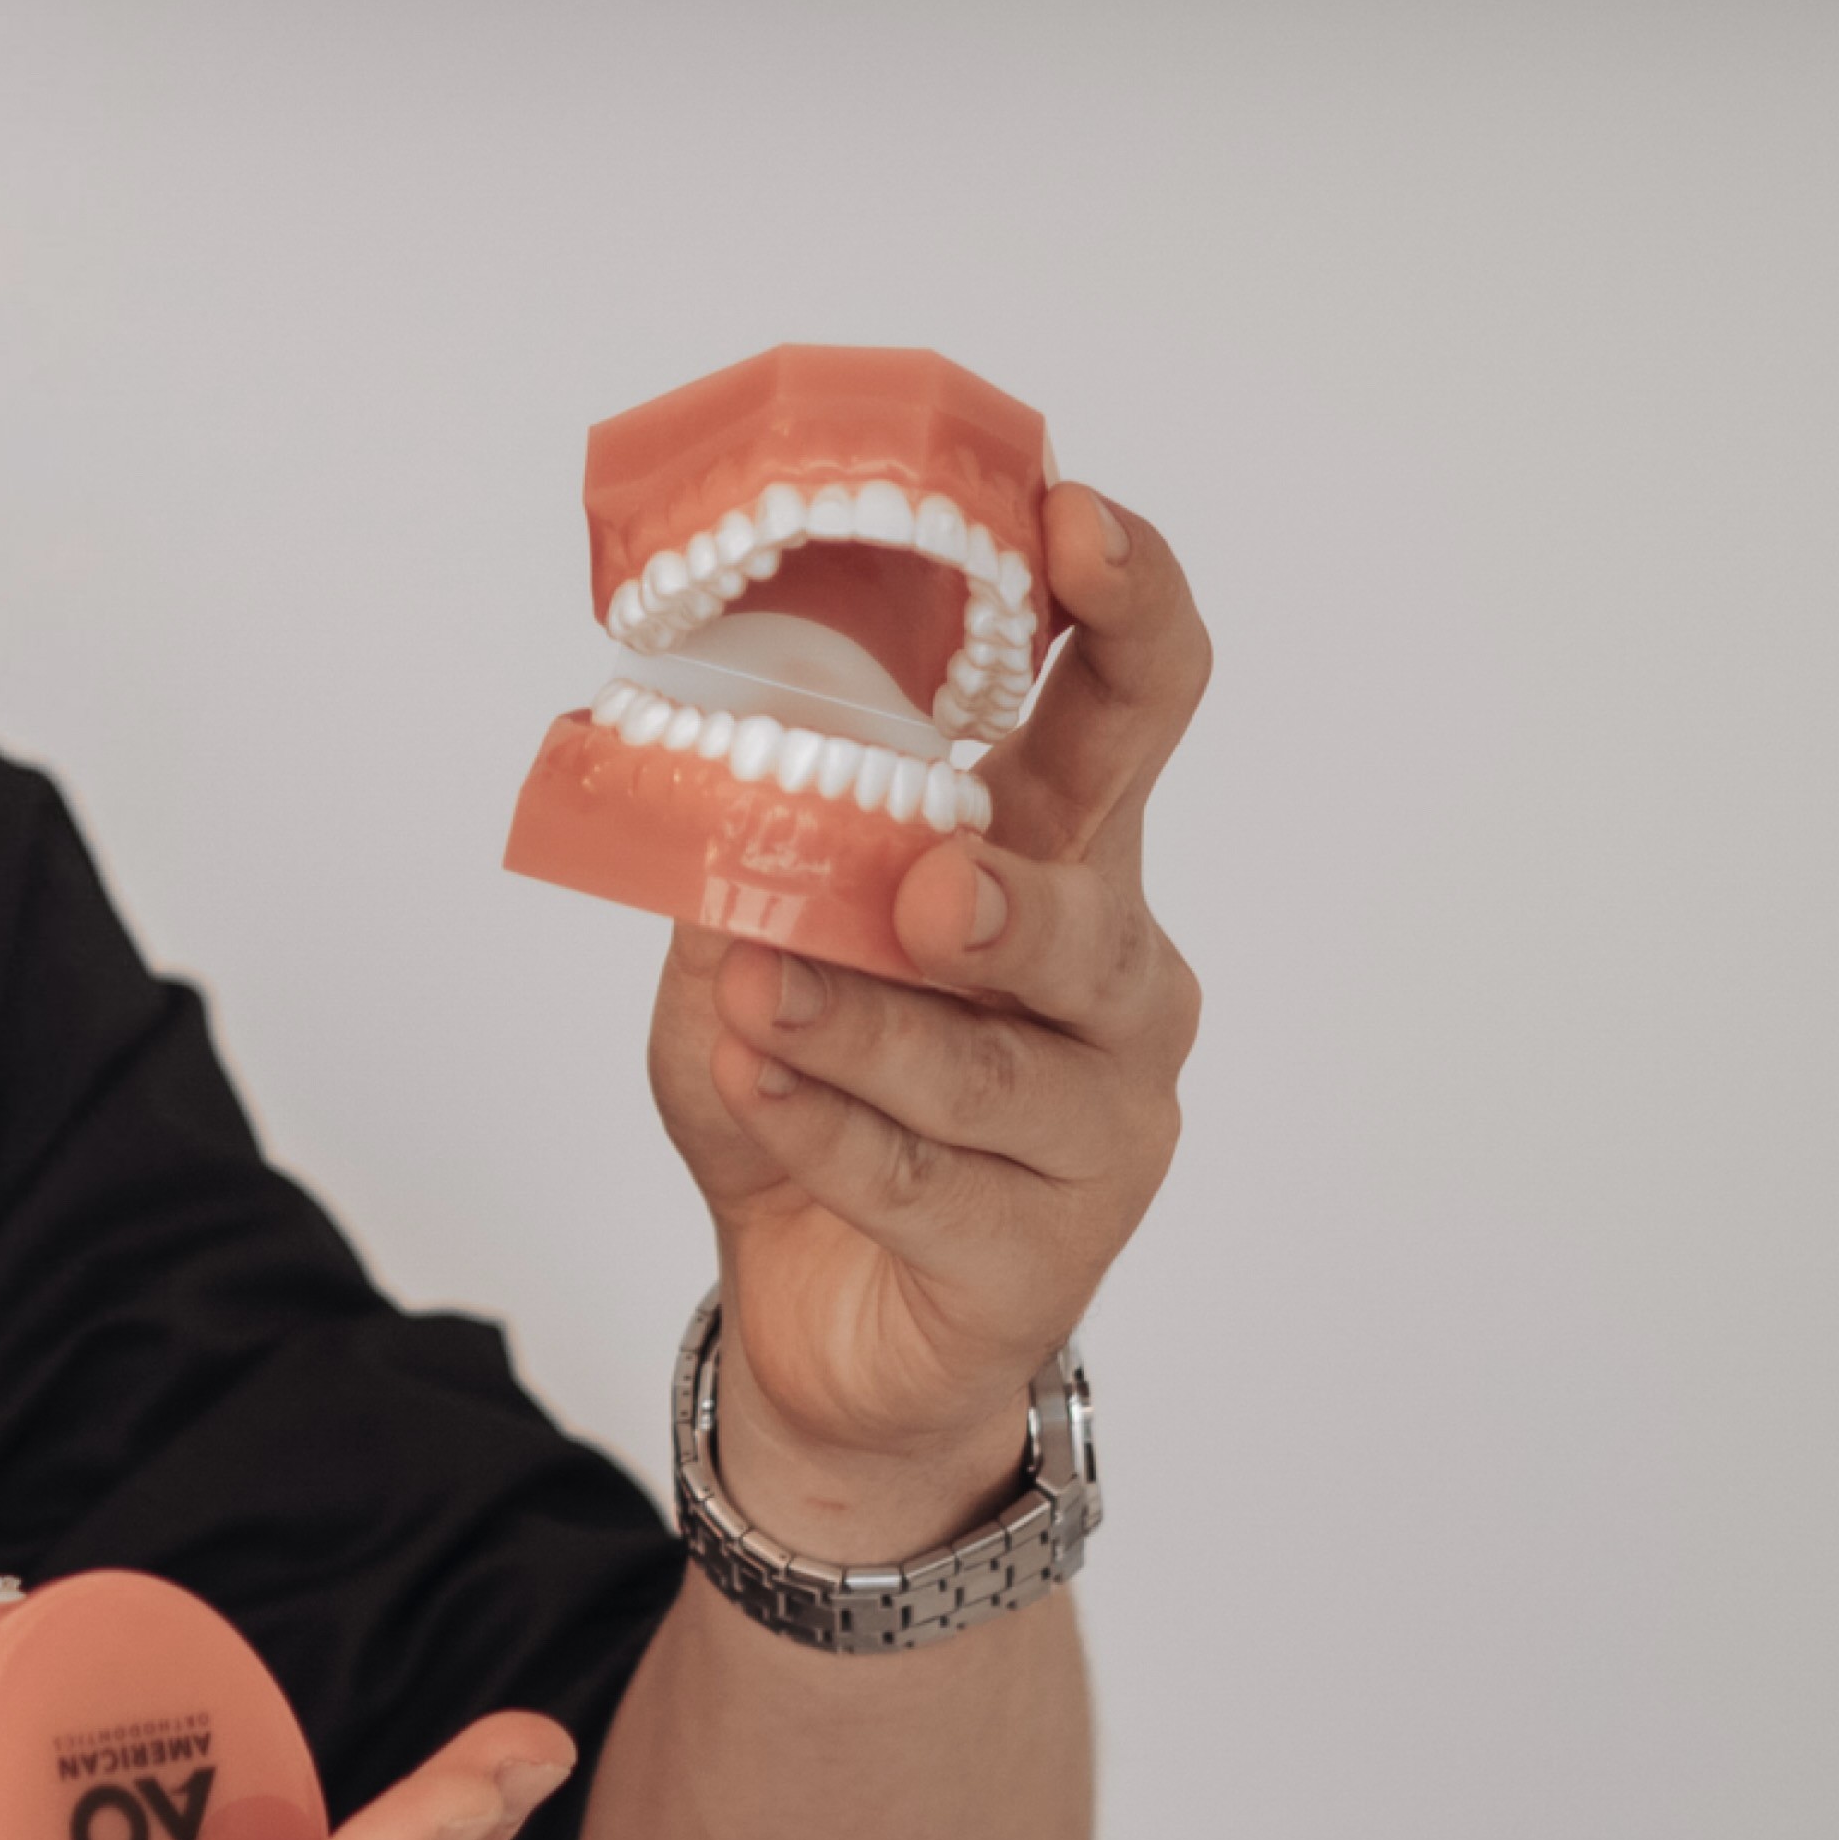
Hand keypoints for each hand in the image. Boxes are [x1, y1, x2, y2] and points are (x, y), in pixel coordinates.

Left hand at [650, 475, 1206, 1555]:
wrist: (819, 1320)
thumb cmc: (806, 1091)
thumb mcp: (749, 941)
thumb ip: (752, 849)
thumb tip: (705, 750)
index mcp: (1057, 859)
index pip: (1132, 704)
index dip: (1127, 607)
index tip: (1075, 519)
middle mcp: (1108, 983)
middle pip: (1098, 913)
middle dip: (1013, 898)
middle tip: (930, 884)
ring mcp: (1096, 1125)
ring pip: (994, 1070)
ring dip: (865, 1031)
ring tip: (756, 1002)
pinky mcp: (1040, 1254)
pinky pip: (924, 1182)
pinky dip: (824, 1129)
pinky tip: (755, 1088)